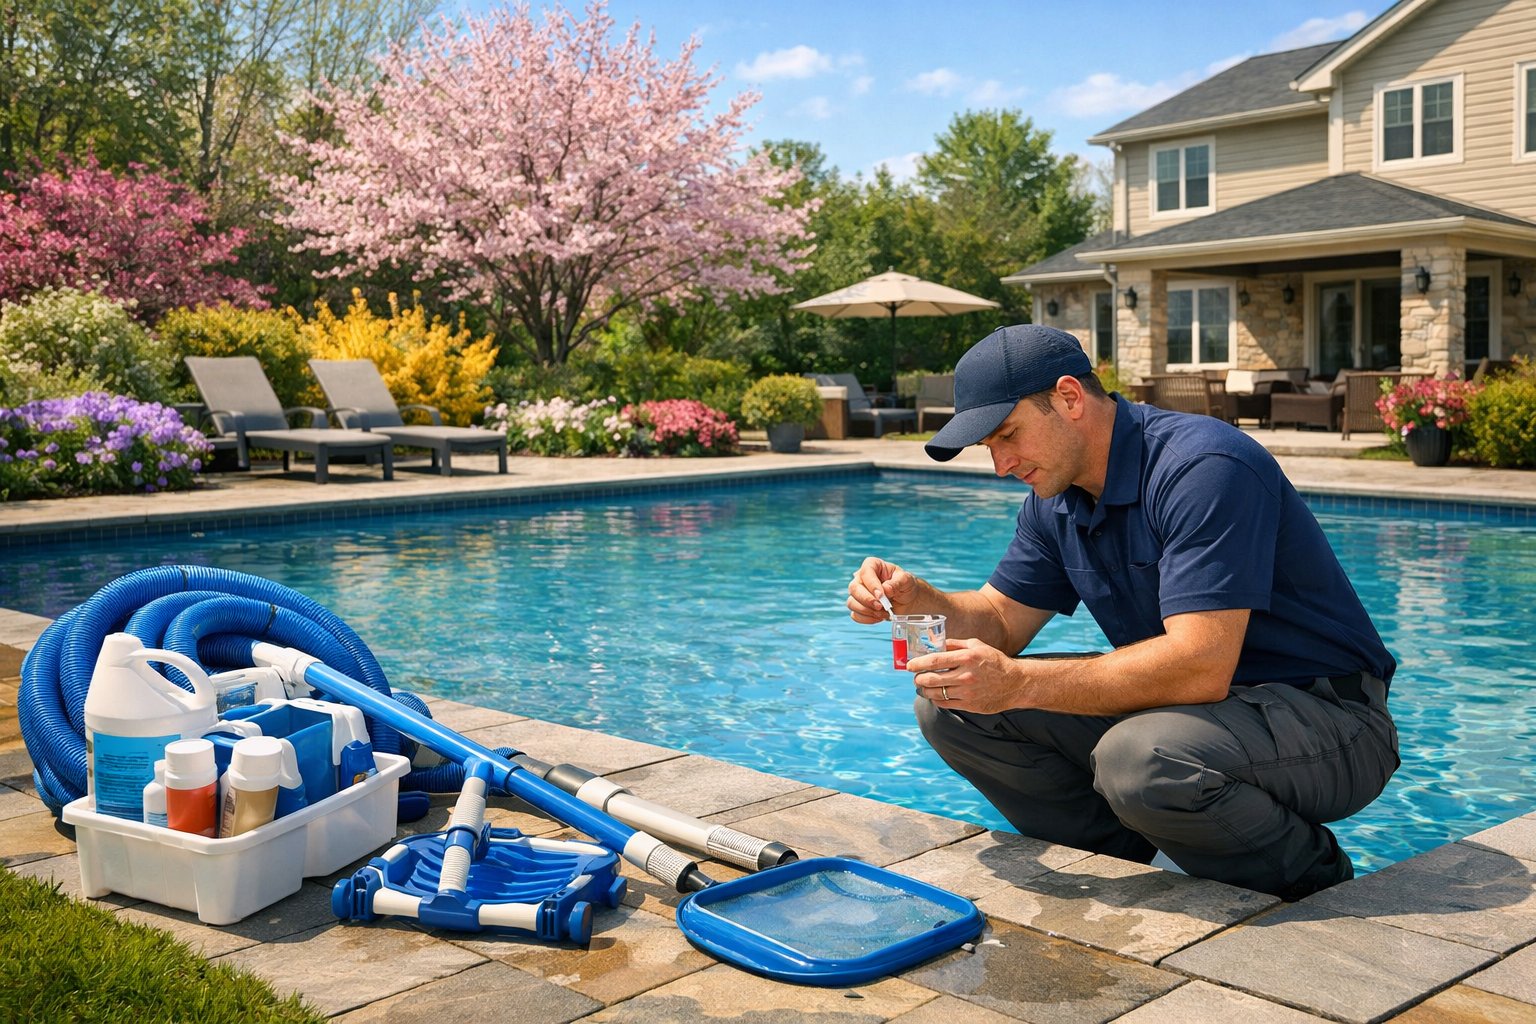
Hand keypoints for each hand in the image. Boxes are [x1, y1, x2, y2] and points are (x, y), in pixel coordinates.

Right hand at [847, 556, 916, 623]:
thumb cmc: (906, 586)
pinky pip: (855, 615)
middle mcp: (862, 578)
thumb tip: (886, 589)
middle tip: (881, 607)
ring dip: (868, 611)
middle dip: (867, 600)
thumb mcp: (906, 581)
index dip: (872, 584)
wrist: (909, 600)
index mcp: (873, 565)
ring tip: (884, 613)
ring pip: (851, 603)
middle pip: (854, 588)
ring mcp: (858, 594)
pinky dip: (867, 619)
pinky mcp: (859, 607)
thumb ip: (897, 583)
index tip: (882, 595)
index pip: (866, 572)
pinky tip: (879, 617)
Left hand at [909, 638, 1023, 714]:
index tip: (909, 665)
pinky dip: (936, 699)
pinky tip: (936, 694)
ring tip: (923, 686)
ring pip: (935, 694)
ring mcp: (967, 692)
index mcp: (967, 658)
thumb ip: (955, 644)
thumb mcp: (977, 646)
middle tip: (916, 676)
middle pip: (931, 679)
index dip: (918, 663)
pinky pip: (945, 704)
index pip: (935, 660)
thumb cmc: (994, 661)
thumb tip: (935, 645)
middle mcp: (966, 675)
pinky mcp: (970, 705)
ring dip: (924, 690)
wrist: (1015, 683)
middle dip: (918, 678)